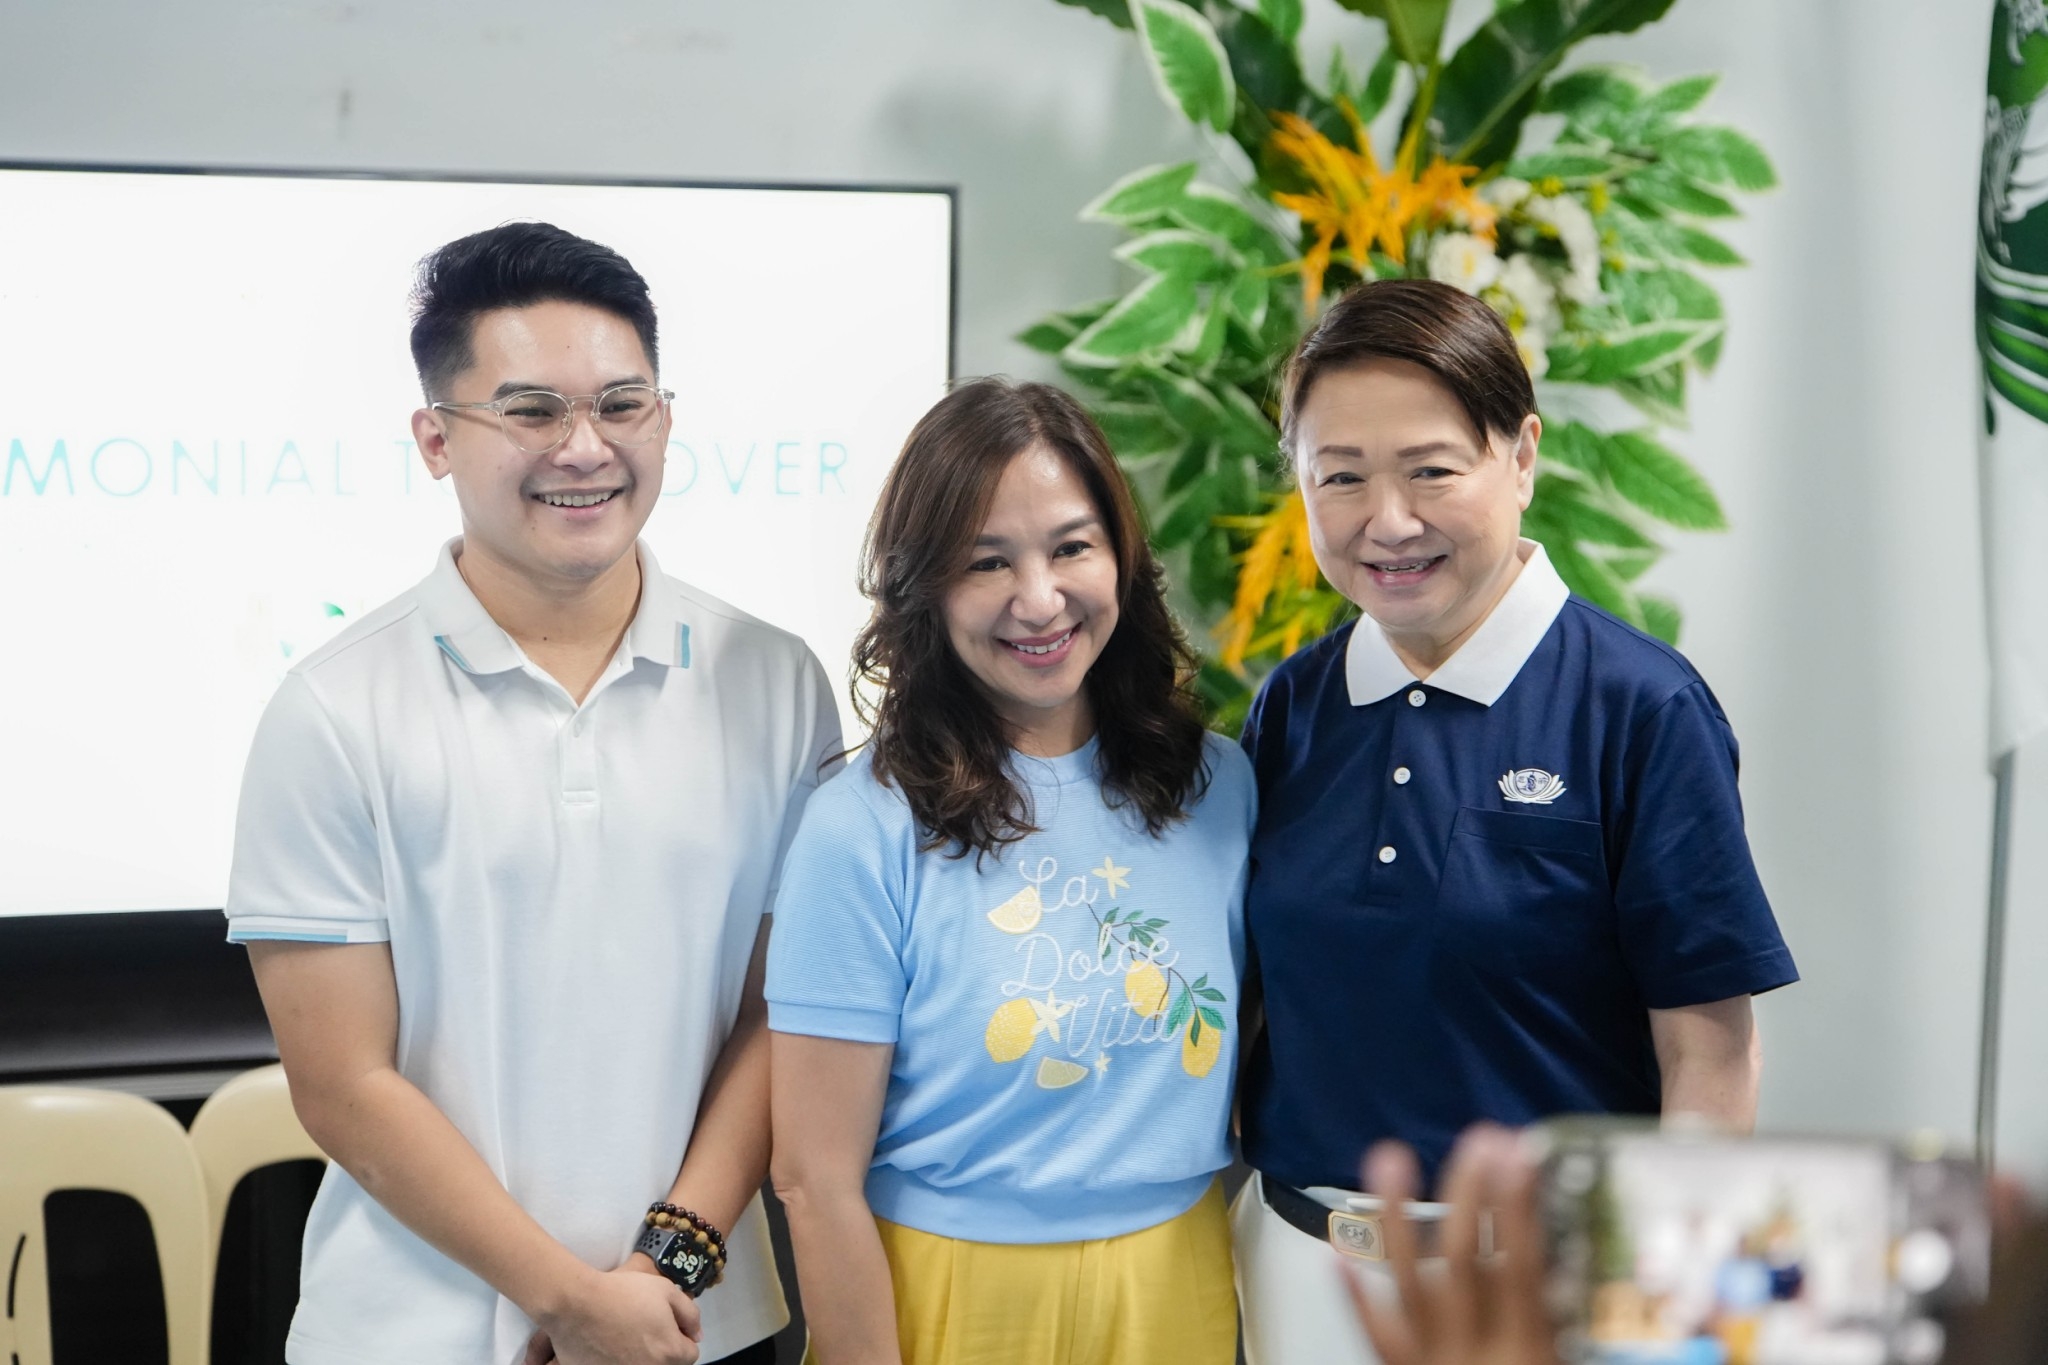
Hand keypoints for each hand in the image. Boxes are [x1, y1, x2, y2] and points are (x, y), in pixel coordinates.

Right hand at [521, 1263, 702, 1364]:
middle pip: (668, 1364)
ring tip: (626, 1334)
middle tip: (645, 1327)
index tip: (667, 1323)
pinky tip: (609, 1343)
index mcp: (670, 1352)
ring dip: (641, 1355)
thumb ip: (690, 1314)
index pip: (690, 1354)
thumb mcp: (666, 1290)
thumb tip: (697, 1334)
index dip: (681, 1335)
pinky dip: (618, 1359)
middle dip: (663, 1348)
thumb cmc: (623, 1292)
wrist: (576, 1303)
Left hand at [1344, 1124, 1558, 1364]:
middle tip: (1479, 1141)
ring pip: (1408, 1282)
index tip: (1518, 1154)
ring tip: (1390, 1160)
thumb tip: (1583, 1272)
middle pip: (1462, 1259)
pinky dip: (1356, 1296)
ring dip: (1395, 1217)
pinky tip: (1337, 1255)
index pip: (1522, 1266)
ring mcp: (1434, 1362)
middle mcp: (1475, 1352)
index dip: (1517, 1206)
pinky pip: (1375, 1334)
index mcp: (1529, 1351)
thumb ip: (1574, 1328)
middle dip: (1468, 1193)